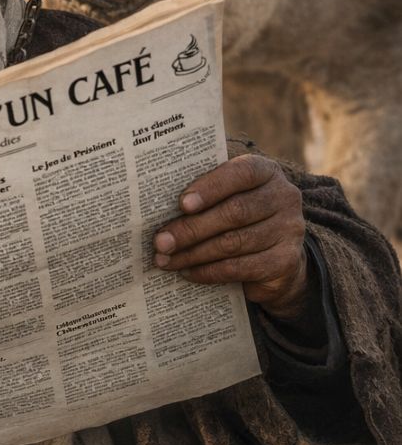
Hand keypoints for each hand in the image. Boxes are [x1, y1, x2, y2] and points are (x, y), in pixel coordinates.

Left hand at [152, 155, 308, 319]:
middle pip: (233, 212)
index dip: (210, 187)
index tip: (182, 204)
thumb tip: (156, 202)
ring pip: (233, 243)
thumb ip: (203, 192)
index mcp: (265, 171)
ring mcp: (289, 230)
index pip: (240, 173)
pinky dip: (209, 272)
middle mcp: (283, 197)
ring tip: (166, 260)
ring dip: (194, 254)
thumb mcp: (226, 196)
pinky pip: (241, 268)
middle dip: (191, 228)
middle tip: (160, 241)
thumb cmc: (237, 214)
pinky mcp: (285, 262)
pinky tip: (187, 272)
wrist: (277, 255)